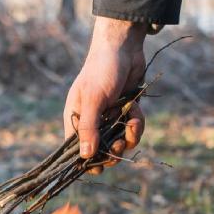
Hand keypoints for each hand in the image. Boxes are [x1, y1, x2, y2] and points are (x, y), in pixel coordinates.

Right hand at [63, 17, 147, 174]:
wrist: (124, 47)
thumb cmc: (102, 70)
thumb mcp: (94, 99)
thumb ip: (90, 128)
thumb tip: (85, 156)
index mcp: (76, 118)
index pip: (76, 149)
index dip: (87, 161)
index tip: (99, 166)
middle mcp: (91, 121)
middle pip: (101, 151)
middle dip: (113, 150)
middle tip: (120, 143)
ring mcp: (109, 117)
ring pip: (120, 142)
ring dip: (129, 136)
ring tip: (132, 121)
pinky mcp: (125, 112)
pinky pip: (132, 129)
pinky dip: (137, 123)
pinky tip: (136, 110)